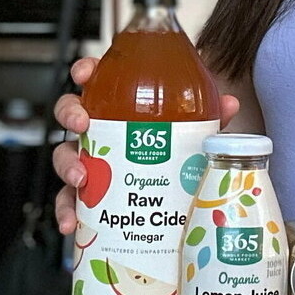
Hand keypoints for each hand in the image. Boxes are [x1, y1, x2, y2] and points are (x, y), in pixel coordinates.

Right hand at [51, 56, 240, 233]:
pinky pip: (70, 201)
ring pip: (65, 156)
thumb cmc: (174, 150)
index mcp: (118, 107)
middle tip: (83, 123)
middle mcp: (99, 131)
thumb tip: (229, 104)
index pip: (96, 81)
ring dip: (67, 166)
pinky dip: (66, 212)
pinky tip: (71, 223)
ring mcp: (91, 162)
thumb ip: (210, 118)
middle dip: (70, 113)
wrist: (174, 196)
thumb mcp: (194, 132)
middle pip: (71, 114)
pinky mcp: (90, 194)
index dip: (85, 71)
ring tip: (81, 179)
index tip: (86, 73)